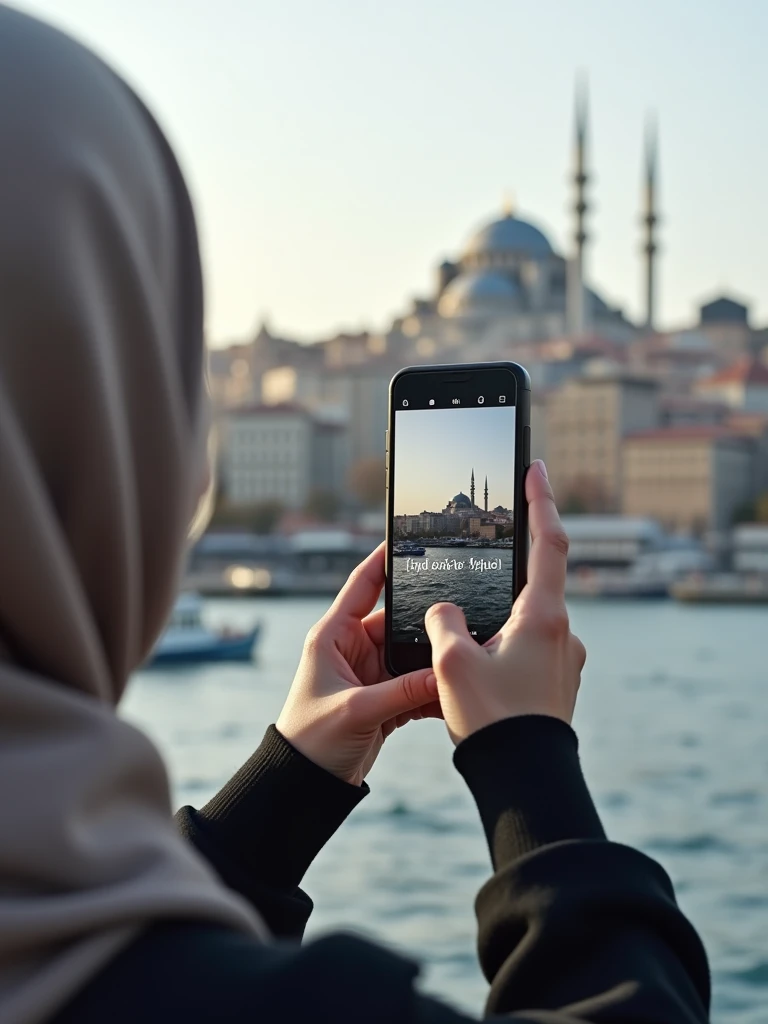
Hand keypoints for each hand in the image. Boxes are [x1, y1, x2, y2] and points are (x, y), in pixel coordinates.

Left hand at [276, 545, 441, 785]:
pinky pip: (416, 684)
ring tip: (465, 654)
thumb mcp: (357, 710)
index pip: (362, 585)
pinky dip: (433, 689)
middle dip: (426, 622)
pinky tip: (456, 690)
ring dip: (433, 659)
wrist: (305, 785)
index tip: (408, 538)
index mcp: (334, 636)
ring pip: (412, 655)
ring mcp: (371, 674)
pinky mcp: (384, 699)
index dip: (384, 560)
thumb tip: (446, 674)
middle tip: (462, 612)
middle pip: (397, 622)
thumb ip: (403, 691)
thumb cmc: (312, 740)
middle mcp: (353, 648)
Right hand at [425, 460, 585, 744]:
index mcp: (542, 616)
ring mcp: (565, 659)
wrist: (525, 779)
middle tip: (477, 574)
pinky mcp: (558, 683)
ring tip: (464, 646)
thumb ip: (442, 622)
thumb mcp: (451, 664)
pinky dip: (503, 648)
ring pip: (525, 622)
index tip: (535, 467)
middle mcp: (563, 633)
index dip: (541, 500)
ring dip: (497, 621)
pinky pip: (528, 650)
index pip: (549, 541)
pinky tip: (479, 671)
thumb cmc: (492, 721)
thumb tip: (444, 611)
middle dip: (503, 575)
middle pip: (532, 584)